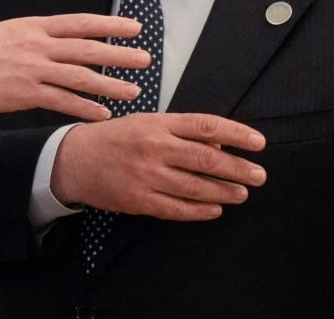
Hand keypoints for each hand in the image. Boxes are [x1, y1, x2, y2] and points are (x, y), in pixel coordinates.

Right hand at [0, 14, 149, 120]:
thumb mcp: (11, 31)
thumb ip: (39, 35)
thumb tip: (65, 37)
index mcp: (35, 27)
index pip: (81, 22)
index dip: (110, 24)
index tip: (135, 27)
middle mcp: (38, 45)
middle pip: (87, 48)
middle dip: (120, 54)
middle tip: (146, 59)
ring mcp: (33, 69)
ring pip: (80, 76)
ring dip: (110, 84)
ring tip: (134, 91)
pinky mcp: (25, 93)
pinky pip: (63, 101)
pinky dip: (86, 108)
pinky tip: (103, 114)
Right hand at [50, 112, 266, 220]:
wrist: (74, 160)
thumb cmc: (115, 139)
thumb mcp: (146, 123)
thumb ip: (180, 132)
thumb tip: (218, 143)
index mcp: (158, 124)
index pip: (206, 126)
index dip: (237, 134)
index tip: (258, 143)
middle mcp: (154, 148)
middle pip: (207, 159)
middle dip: (239, 168)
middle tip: (259, 175)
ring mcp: (146, 175)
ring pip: (196, 187)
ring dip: (224, 191)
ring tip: (242, 193)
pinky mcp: (139, 200)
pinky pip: (178, 209)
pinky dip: (201, 211)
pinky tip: (215, 209)